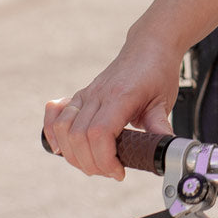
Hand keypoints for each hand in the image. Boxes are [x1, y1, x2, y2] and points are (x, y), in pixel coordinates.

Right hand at [43, 39, 179, 179]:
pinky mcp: (81, 94)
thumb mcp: (164, 100)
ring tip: (94, 163)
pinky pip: (56, 114)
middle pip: (78, 136)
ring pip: (64, 129)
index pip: (98, 133)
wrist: (150, 45)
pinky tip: (59, 148)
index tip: (119, 171)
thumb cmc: (158, 71)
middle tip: (111, 171)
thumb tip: (165, 152)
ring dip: (73, 155)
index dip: (104, 159)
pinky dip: (51, 133)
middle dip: (91, 163)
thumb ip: (160, 127)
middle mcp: (98, 94)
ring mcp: (87, 93)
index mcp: (120, 95)